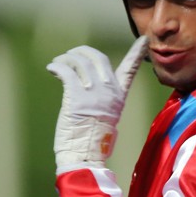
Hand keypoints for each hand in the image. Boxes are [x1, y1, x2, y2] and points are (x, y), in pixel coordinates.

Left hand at [46, 36, 147, 168]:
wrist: (85, 156)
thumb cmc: (93, 144)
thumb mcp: (107, 119)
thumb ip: (103, 102)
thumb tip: (91, 93)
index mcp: (118, 97)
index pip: (130, 70)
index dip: (136, 53)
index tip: (144, 40)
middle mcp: (108, 91)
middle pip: (98, 58)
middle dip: (83, 51)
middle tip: (71, 55)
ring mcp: (93, 93)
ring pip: (80, 62)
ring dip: (66, 59)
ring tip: (57, 64)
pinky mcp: (76, 96)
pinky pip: (66, 71)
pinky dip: (57, 66)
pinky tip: (52, 68)